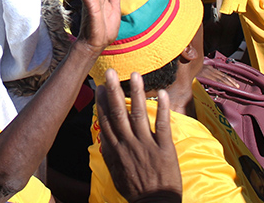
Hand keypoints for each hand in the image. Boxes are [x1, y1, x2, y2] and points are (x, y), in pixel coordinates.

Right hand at [96, 70, 181, 202]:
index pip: (106, 122)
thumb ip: (109, 156)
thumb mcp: (116, 175)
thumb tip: (103, 140)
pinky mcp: (164, 148)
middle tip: (109, 73)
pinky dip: (162, 108)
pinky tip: (161, 93)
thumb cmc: (136, 191)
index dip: (102, 103)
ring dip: (136, 93)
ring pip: (138, 115)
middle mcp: (129, 144)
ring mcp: (146, 145)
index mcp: (116, 151)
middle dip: (113, 92)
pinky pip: (162, 125)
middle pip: (119, 114)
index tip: (99, 87)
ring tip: (134, 74)